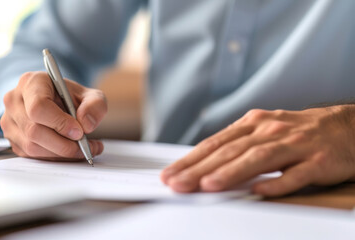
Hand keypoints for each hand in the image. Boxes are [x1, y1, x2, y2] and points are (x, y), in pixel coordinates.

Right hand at [1, 71, 106, 159]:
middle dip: (64, 144)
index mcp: (31, 83)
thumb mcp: (91, 95)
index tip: (79, 132)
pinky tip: (70, 152)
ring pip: (32, 146)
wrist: (58, 103)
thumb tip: (85, 124)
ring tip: (83, 150)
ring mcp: (10, 121)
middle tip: (86, 146)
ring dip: (61, 154)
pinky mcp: (13, 140)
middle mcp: (14, 101)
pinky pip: (32, 155)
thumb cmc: (71, 98)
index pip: (38, 107)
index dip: (59, 123)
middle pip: (34, 130)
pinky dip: (54, 158)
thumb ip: (95, 105)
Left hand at [161, 106, 354, 196]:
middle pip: (229, 151)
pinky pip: (297, 173)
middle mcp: (270, 131)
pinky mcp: (318, 160)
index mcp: (253, 124)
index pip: (215, 143)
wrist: (346, 126)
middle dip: (199, 168)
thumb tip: (204, 166)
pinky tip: (261, 190)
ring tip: (207, 185)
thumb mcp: (264, 131)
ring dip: (231, 172)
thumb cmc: (297, 132)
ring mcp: (295, 144)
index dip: (190, 159)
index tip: (169, 174)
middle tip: (177, 183)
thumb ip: (237, 146)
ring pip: (258, 158)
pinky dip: (278, 181)